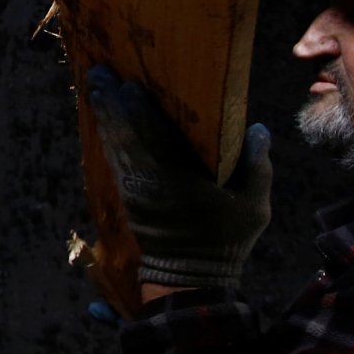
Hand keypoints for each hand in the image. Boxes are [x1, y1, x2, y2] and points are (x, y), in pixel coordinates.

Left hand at [84, 65, 273, 292]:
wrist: (190, 278)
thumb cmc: (226, 240)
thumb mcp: (254, 207)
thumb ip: (256, 166)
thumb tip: (257, 130)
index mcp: (180, 182)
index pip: (155, 139)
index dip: (139, 111)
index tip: (128, 85)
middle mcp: (150, 183)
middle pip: (126, 136)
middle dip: (111, 104)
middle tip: (99, 74)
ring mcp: (134, 191)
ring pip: (115, 145)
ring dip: (105, 116)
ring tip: (96, 86)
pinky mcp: (127, 198)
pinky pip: (114, 160)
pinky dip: (108, 137)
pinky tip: (104, 118)